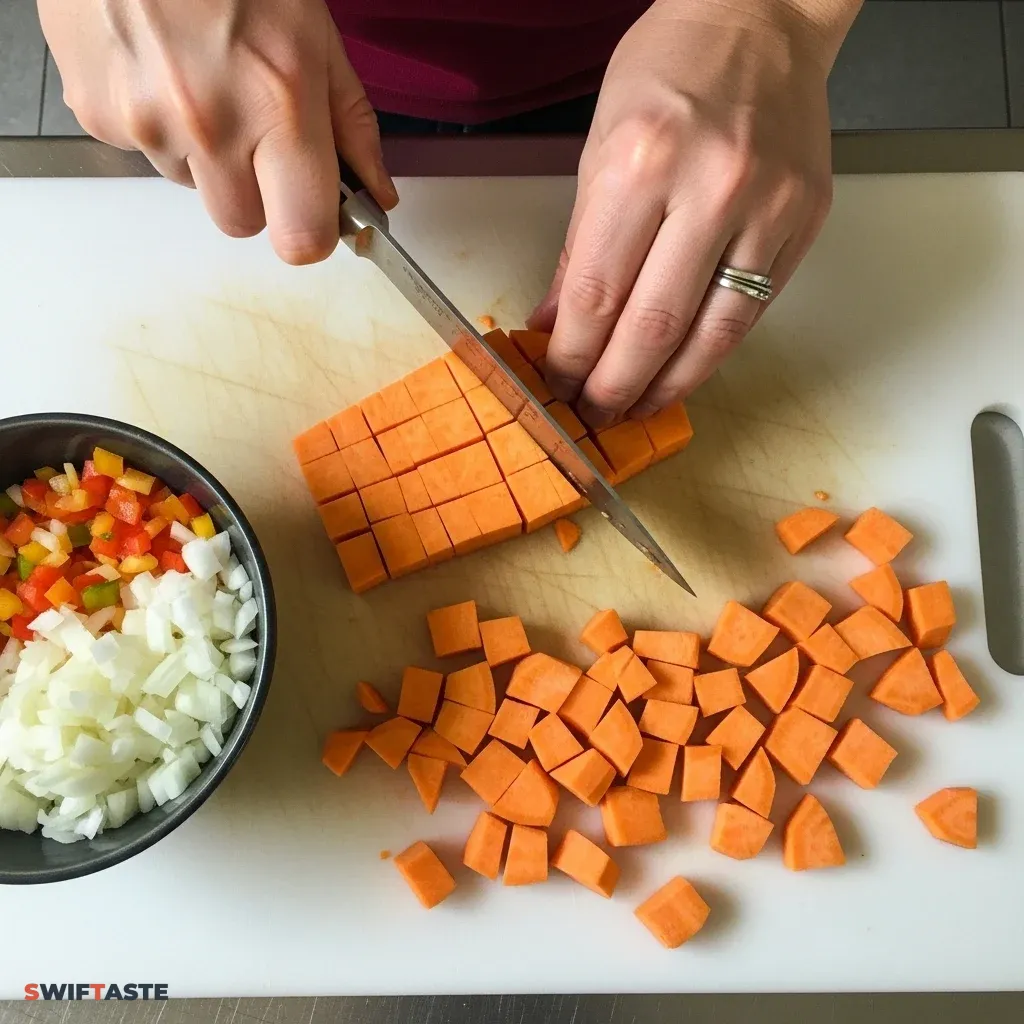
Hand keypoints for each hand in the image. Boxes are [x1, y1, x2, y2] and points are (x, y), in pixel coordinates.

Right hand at [39, 0, 396, 263]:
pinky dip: (158, 125)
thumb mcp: (317, 36)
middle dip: (257, 193)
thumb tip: (378, 195)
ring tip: (203, 79)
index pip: (301, 239)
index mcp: (279, 106)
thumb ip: (351, 127)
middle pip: (243, 224)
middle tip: (256, 128)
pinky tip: (162, 68)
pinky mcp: (96, 114)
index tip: (314, 211)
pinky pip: (142, 153)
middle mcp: (209, 126)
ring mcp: (145, 123)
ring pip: (191, 187)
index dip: (311, 232)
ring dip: (205, 155)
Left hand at [531, 0, 859, 424]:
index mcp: (642, 162)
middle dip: (615, 386)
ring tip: (637, 409)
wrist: (763, 19)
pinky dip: (712, 352)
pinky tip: (684, 372)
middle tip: (594, 414)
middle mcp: (710, 188)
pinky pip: (752, 310)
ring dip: (668, 386)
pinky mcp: (803, 222)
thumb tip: (558, 321)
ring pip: (712, 334)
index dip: (571, 355)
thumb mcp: (599, 147)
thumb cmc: (670, 69)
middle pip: (653, 326)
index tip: (557, 384)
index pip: (596, 293)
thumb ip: (579, 245)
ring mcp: (767, 208)